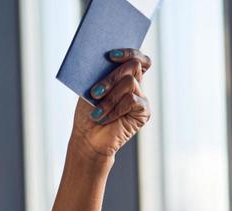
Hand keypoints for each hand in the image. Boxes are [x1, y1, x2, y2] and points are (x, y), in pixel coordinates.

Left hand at [68, 48, 151, 162]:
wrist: (88, 138)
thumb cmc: (88, 112)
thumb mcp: (91, 88)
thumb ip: (101, 73)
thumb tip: (106, 58)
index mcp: (124, 75)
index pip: (136, 56)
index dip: (128, 51)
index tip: (111, 55)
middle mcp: (135, 84)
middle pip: (134, 65)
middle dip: (111, 78)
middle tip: (95, 92)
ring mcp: (141, 97)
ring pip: (130, 82)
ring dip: (109, 98)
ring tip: (96, 112)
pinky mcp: (144, 112)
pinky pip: (132, 100)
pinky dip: (115, 109)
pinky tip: (104, 118)